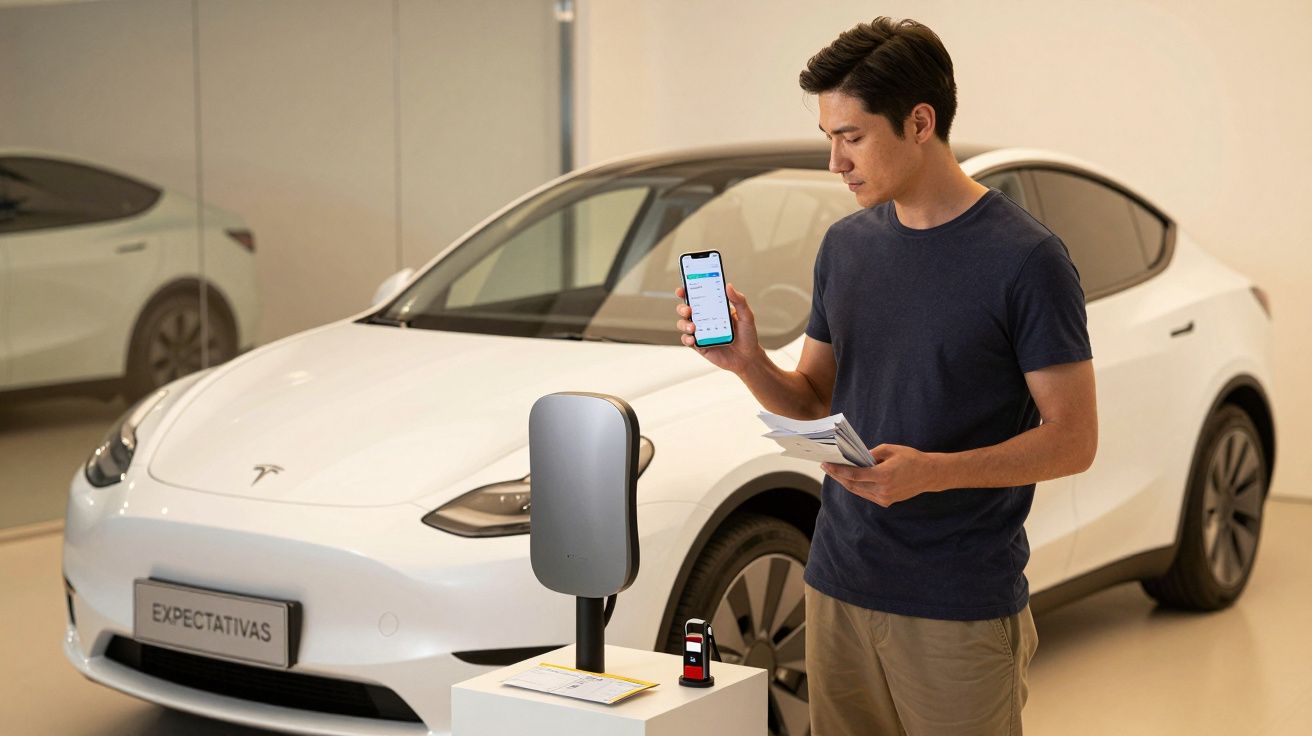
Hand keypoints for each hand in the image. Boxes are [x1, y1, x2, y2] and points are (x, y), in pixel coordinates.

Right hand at [674, 283, 762, 373]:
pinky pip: (687, 340)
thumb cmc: (747, 336)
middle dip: (682, 307)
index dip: (686, 291)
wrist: (747, 358)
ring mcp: (700, 332)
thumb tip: (729, 286)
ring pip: (683, 324)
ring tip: (692, 327)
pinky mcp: (699, 345)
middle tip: (688, 309)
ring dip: (683, 323)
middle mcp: (704, 318)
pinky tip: (692, 338)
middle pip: (685, 309)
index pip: (697, 296)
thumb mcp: (746, 316)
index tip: (682, 289)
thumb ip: (739, 300)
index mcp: (714, 308)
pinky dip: (686, 338)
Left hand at [821, 444, 944, 507]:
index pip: (854, 475)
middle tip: (826, 467)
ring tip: (834, 472)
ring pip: (858, 491)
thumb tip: (856, 459)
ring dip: (845, 482)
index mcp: (883, 476)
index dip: (838, 470)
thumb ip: (871, 454)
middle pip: (852, 485)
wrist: (930, 475)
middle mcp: (882, 490)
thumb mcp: (890, 449)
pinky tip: (849, 478)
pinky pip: (866, 494)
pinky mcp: (886, 501)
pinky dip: (856, 486)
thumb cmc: (911, 458)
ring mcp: (884, 498)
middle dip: (837, 476)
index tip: (826, 464)